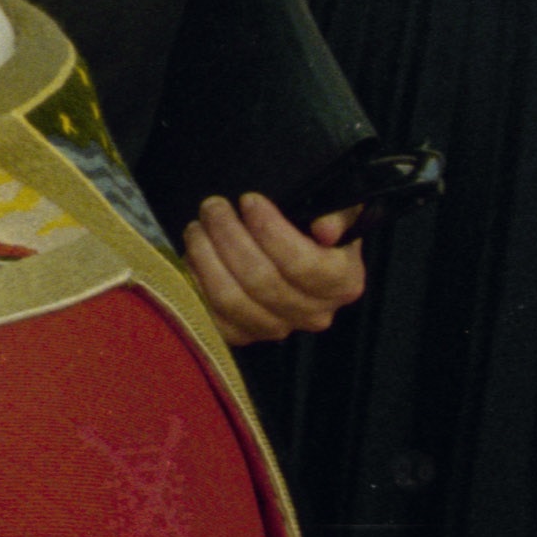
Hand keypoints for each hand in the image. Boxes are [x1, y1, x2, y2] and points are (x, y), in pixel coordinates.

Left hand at [179, 190, 364, 343]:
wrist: (297, 251)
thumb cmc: (315, 223)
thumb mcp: (338, 206)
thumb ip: (339, 213)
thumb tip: (325, 230)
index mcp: (343, 282)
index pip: (305, 265)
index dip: (271, 231)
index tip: (249, 200)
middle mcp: (315, 313)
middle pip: (263, 281)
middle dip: (230, 236)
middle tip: (214, 206)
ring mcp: (278, 329)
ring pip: (233, 300)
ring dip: (207, 258)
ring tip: (198, 226)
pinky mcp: (245, 336)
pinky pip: (213, 317)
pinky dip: (197, 284)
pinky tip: (193, 256)